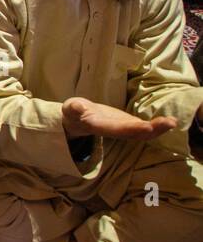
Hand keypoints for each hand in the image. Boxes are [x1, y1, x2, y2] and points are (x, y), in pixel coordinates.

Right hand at [61, 97, 176, 141]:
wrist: (79, 120)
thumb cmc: (74, 113)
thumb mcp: (71, 108)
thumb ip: (74, 108)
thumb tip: (78, 108)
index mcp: (100, 126)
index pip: (116, 129)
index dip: (131, 128)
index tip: (145, 126)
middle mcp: (114, 131)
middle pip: (134, 133)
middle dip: (151, 130)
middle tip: (168, 123)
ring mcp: (123, 130)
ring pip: (142, 133)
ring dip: (158, 129)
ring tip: (172, 122)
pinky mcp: (129, 125)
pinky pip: (145, 128)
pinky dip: (158, 126)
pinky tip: (169, 121)